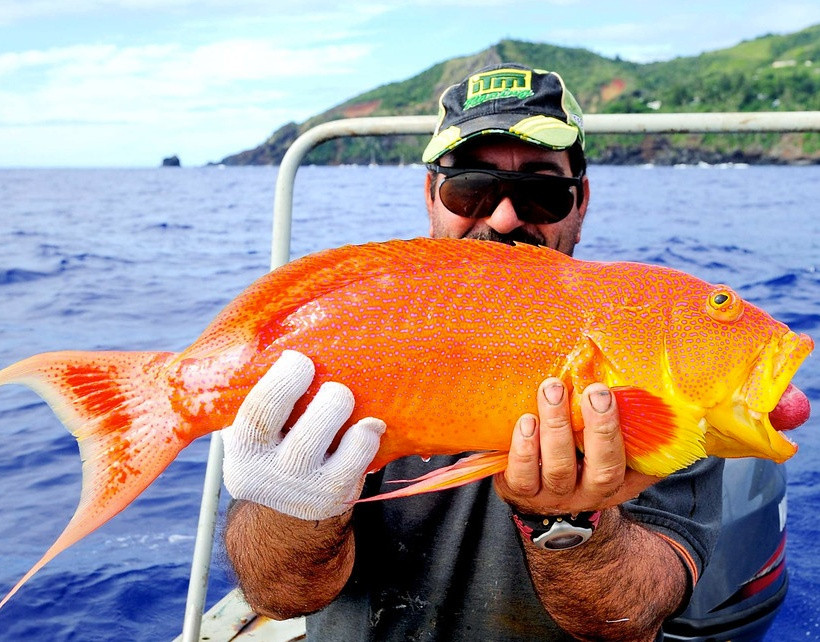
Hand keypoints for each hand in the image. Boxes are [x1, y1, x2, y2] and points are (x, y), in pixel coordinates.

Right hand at [222, 350, 384, 520]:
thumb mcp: (251, 419)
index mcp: (244, 448)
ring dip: (347, 421)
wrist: (282, 496)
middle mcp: (271, 475)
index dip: (283, 381)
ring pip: (336, 458)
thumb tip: (281, 332)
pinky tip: (371, 424)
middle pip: (304, 441)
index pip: (260, 413)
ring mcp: (305, 491)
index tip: (299, 358)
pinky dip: (366, 440)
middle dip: (327, 404)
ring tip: (346, 398)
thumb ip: (255, 387)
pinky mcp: (333, 498)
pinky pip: (356, 466)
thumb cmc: (271, 436)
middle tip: (334, 386)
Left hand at [494, 378, 659, 514]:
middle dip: (601, 428)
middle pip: (602, 470)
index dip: (636, 438)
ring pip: (559, 469)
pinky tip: (527, 421)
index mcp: (617, 481)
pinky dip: (524, 449)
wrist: (534, 496)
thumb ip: (621, 424)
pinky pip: (523, 478)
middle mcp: (588, 494)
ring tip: (552, 391)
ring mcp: (554, 496)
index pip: (638, 467)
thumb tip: (640, 384)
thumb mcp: (603, 446)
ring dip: (557, 427)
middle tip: (595, 391)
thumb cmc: (574, 457)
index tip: (619, 398)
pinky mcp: (521, 492)